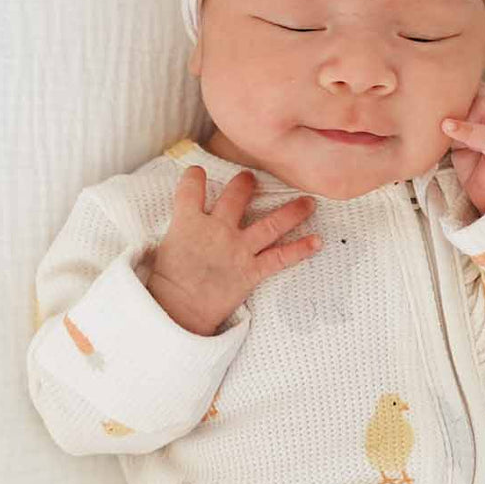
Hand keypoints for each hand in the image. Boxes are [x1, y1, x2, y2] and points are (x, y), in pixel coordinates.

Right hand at [146, 167, 321, 335]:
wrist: (178, 310)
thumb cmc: (168, 282)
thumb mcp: (166, 246)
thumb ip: (181, 228)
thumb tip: (185, 219)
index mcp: (188, 222)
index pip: (191, 187)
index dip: (195, 176)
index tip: (199, 173)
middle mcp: (217, 229)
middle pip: (236, 196)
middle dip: (246, 184)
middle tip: (252, 179)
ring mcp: (237, 249)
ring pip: (270, 224)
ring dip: (292, 212)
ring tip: (308, 202)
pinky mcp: (251, 270)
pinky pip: (281, 258)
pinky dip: (301, 250)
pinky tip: (317, 242)